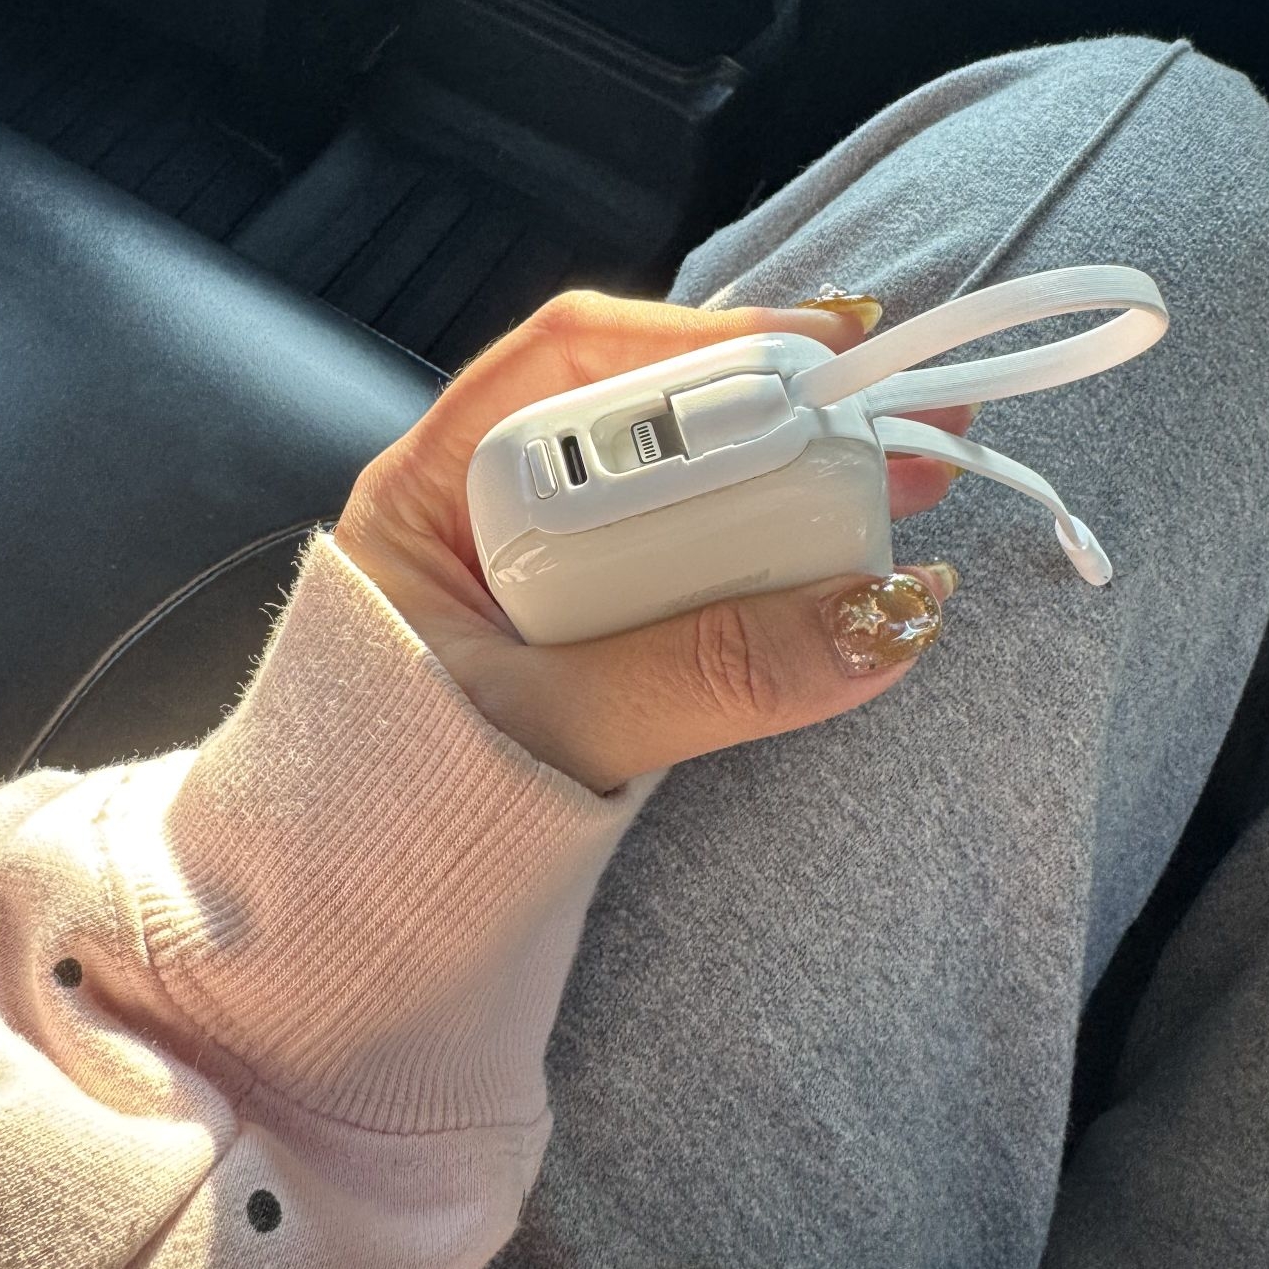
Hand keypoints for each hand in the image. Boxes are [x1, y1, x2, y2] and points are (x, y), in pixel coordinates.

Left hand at [337, 291, 964, 793]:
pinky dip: (773, 558)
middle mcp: (491, 507)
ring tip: (907, 482)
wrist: (361, 928)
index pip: (571, 362)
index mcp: (432, 490)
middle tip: (899, 415)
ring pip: (684, 488)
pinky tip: (844, 557)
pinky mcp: (601, 630)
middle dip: (781, 409)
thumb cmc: (399, 814)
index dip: (699, 341)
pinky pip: (696, 564)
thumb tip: (879, 616)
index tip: (820, 357)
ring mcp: (551, 570)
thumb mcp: (558, 732)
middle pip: (648, 415)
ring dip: (797, 484)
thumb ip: (708, 673)